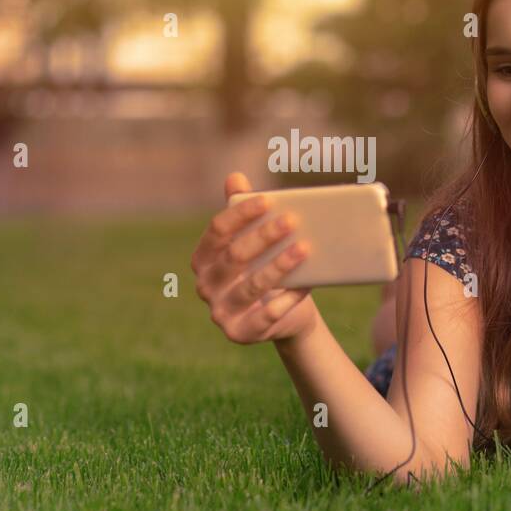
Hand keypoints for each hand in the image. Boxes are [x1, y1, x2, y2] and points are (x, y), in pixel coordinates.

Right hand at [191, 172, 320, 345]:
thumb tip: (234, 177)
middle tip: (292, 220)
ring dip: (279, 266)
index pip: (217, 230)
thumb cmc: (267, 269)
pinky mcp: (239, 334)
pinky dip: (287, 299)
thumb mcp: (257, 241)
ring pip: (250, 286)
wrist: (285, 316)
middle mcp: (205, 285)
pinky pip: (266, 315)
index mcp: (203, 258)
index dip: (242, 214)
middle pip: (234, 256)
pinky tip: (307, 284)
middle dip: (264, 237)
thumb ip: (243, 211)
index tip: (269, 200)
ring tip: (305, 248)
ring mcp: (219, 312)